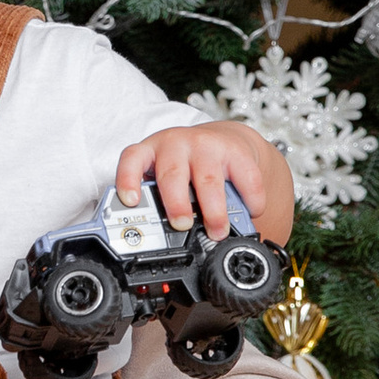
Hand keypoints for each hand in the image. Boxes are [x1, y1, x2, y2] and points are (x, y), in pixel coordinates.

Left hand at [112, 119, 291, 241]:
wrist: (224, 139)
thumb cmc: (187, 165)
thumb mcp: (164, 175)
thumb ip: (157, 199)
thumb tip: (150, 239)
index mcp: (151, 151)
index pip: (132, 160)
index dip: (128, 180)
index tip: (131, 201)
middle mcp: (176, 145)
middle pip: (172, 174)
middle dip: (176, 203)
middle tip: (181, 225)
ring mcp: (206, 145)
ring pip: (207, 179)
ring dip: (213, 210)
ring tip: (216, 231)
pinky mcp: (236, 151)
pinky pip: (245, 177)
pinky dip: (249, 199)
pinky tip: (250, 212)